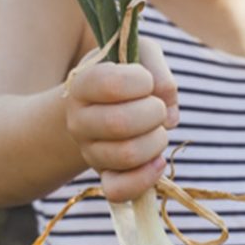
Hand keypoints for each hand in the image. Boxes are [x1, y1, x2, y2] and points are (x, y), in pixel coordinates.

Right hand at [64, 38, 179, 201]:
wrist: (103, 109)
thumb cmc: (127, 77)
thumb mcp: (139, 54)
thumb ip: (155, 66)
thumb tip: (166, 105)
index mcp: (82, 84)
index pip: (108, 83)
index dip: (141, 81)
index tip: (146, 80)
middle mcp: (78, 120)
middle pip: (120, 123)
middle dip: (154, 113)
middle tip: (157, 108)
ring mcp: (90, 152)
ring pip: (127, 155)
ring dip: (156, 141)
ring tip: (157, 130)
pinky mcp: (104, 177)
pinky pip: (118, 190)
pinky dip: (145, 178)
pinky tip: (157, 161)